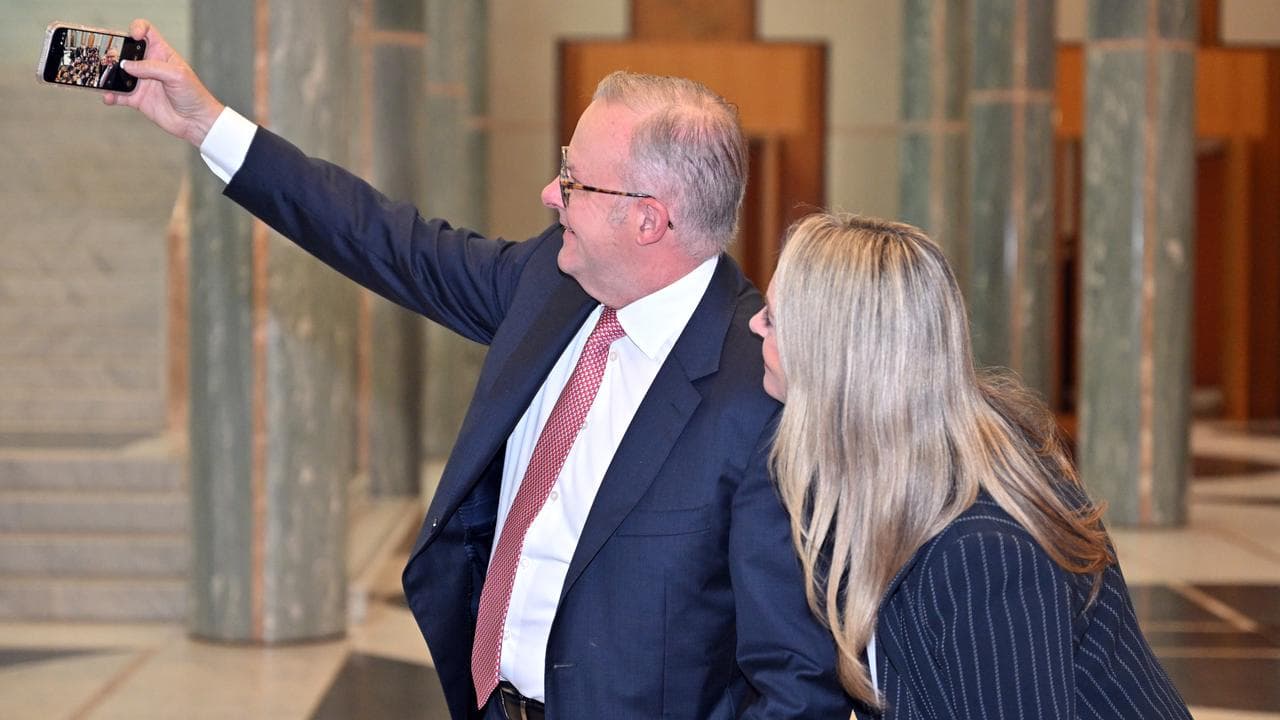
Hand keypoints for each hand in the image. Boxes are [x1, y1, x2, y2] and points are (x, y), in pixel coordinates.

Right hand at [102, 19, 224, 146]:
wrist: (196, 121)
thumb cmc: (194, 95)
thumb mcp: (177, 75)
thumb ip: (152, 67)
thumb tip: (127, 65)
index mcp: (161, 54)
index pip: (147, 32)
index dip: (137, 29)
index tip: (132, 35)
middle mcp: (149, 66)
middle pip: (126, 52)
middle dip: (114, 52)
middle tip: (108, 58)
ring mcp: (142, 82)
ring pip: (118, 73)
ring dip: (108, 74)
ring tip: (101, 77)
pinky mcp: (138, 99)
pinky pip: (119, 95)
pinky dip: (111, 95)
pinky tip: (108, 97)